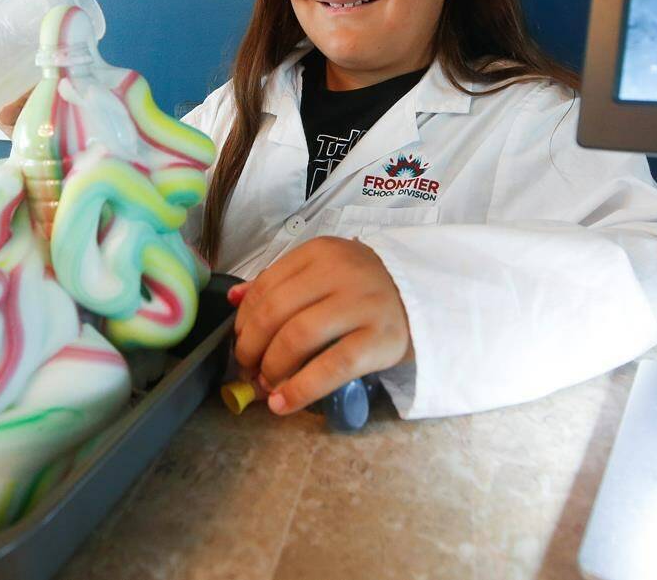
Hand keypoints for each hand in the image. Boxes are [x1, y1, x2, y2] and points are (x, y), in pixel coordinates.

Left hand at [230, 236, 411, 415]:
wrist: (423, 297)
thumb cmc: (363, 288)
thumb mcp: (323, 272)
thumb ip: (280, 283)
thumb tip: (233, 300)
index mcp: (319, 252)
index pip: (265, 286)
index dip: (244, 322)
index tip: (240, 344)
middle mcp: (340, 272)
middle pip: (275, 312)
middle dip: (251, 348)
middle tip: (247, 370)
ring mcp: (362, 304)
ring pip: (298, 337)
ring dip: (271, 368)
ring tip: (266, 385)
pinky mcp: (381, 339)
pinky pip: (332, 367)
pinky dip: (300, 389)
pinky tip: (283, 403)